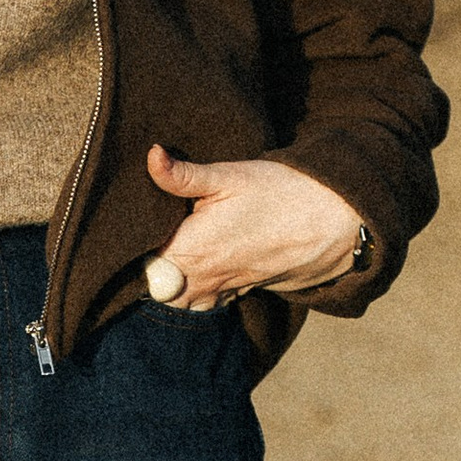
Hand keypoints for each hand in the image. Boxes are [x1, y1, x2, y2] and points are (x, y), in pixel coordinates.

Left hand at [143, 145, 366, 307]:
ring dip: (166, 286)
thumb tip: (151, 155)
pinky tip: (190, 272)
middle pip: (152, 291)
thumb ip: (183, 175)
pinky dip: (190, 295)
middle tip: (142, 246)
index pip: (138, 266)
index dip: (129, 251)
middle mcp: (202, 279)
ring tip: (163, 260)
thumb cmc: (281, 193)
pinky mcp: (239, 294)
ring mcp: (221, 291)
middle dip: (143, 273)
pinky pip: (202, 305)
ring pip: (176, 303)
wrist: (333, 221)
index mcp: (190, 251)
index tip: (127, 234)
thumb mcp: (230, 175)